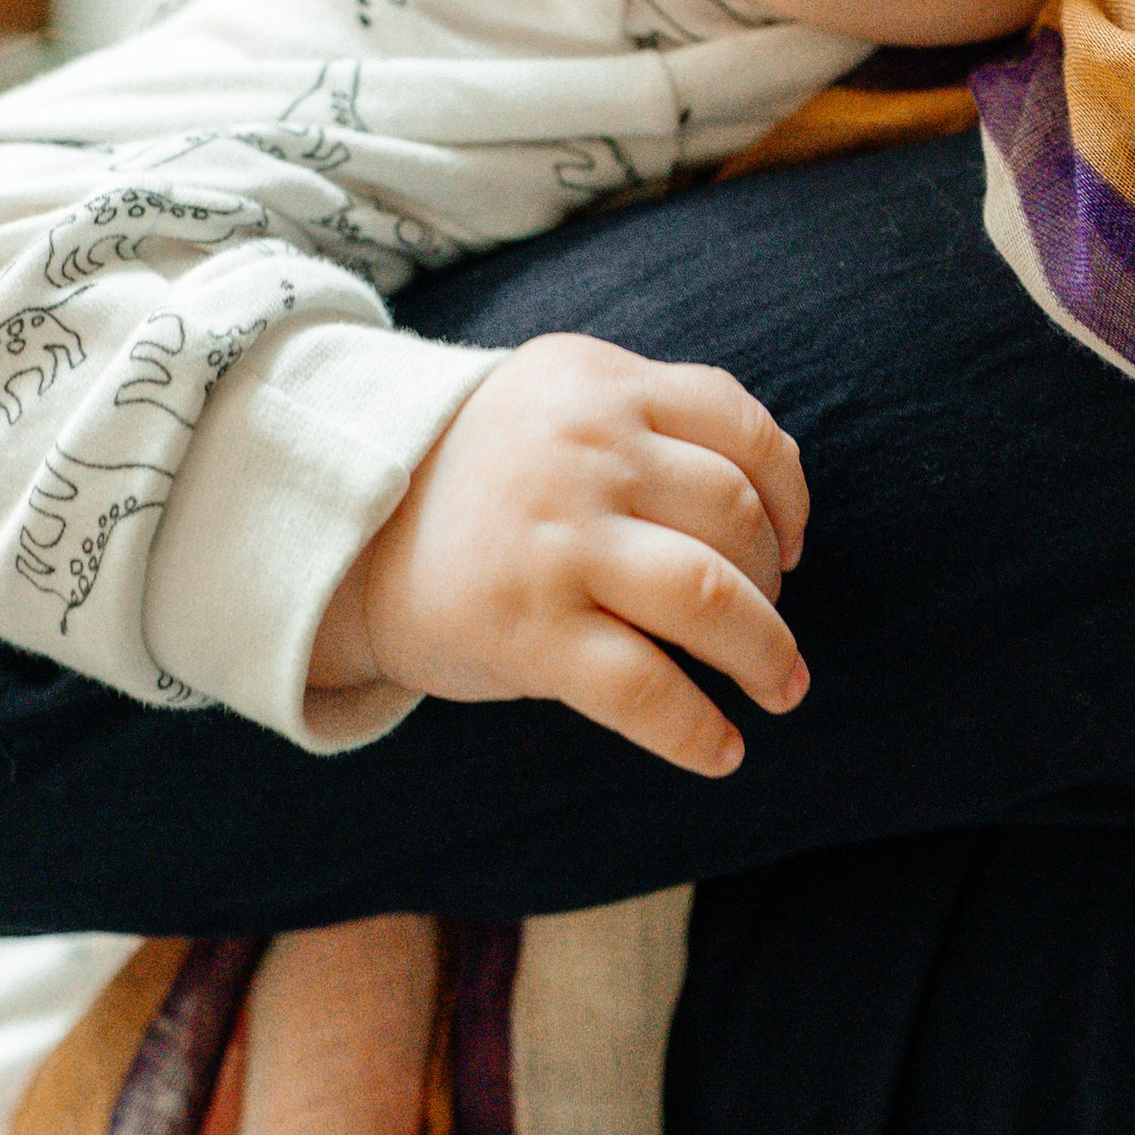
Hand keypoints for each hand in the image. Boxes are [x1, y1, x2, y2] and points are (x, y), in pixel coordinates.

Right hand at [311, 332, 809, 775]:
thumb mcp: (554, 406)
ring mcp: (556, 538)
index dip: (787, 493)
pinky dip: (698, 729)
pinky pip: (646, 687)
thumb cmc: (480, 484)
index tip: (791, 546)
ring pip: (711, 597)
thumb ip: (650, 428)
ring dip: (766, 653)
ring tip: (779, 688)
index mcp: (598, 384)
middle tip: (771, 628)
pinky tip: (721, 751)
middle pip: (735, 515)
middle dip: (773, 583)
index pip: (737, 422)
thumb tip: (777, 520)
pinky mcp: (528, 627)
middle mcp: (584, 449)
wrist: (342, 539)